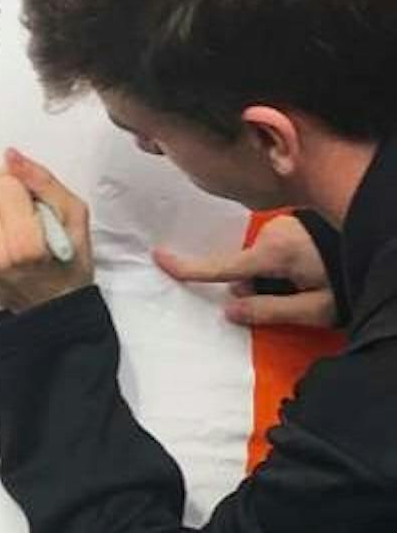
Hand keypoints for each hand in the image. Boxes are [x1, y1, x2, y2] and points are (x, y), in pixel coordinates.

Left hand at [0, 148, 93, 311]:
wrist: (52, 307)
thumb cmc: (69, 264)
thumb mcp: (74, 215)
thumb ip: (42, 181)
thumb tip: (11, 156)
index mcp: (24, 245)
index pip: (5, 183)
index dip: (24, 184)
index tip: (38, 204)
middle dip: (7, 189)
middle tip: (29, 212)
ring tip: (18, 226)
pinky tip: (6, 235)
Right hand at [154, 215, 334, 327]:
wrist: (377, 240)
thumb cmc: (346, 280)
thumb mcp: (315, 308)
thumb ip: (270, 311)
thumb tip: (230, 310)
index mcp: (274, 254)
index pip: (224, 267)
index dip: (190, 268)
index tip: (159, 258)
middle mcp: (272, 234)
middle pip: (247, 268)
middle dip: (259, 286)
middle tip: (298, 296)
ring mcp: (282, 225)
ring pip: (261, 261)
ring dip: (275, 276)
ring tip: (313, 283)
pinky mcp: (290, 223)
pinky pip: (274, 250)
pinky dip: (284, 265)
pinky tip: (311, 271)